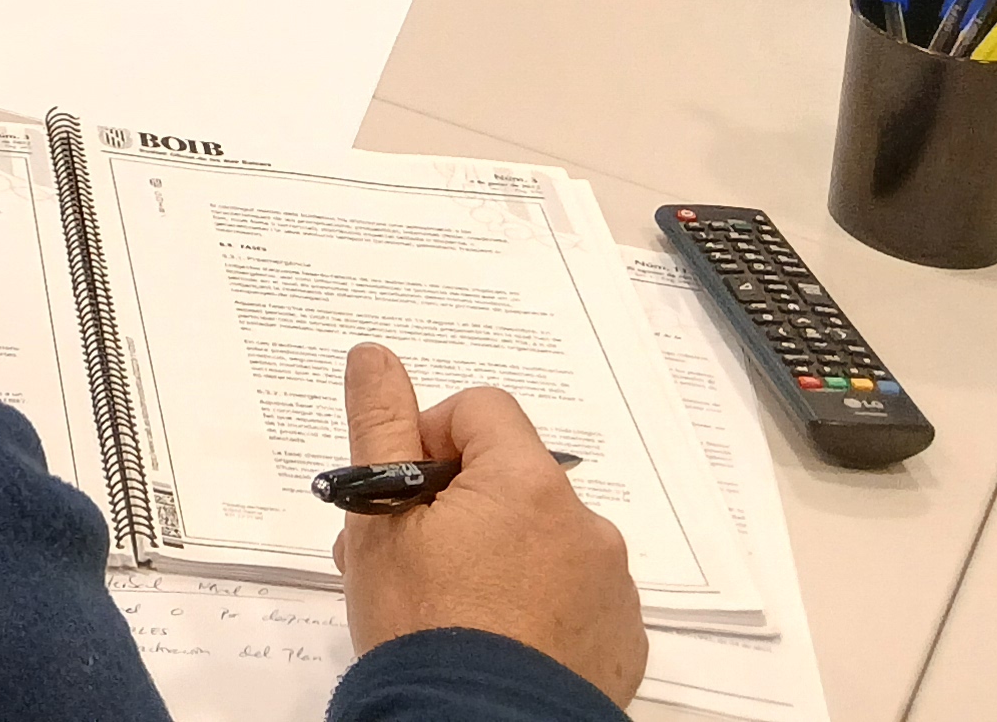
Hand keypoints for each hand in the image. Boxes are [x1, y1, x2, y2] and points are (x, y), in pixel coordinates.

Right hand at [332, 343, 644, 705]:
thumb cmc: (423, 625)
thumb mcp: (381, 518)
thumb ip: (379, 427)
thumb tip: (375, 356)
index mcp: (529, 483)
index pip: (481, 411)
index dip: (431, 439)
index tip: (405, 494)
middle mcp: (585, 525)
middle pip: (510, 479)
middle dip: (456, 506)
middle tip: (408, 560)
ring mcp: (611, 588)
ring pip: (541, 540)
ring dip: (497, 555)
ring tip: (448, 609)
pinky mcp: (621, 641)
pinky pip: (574, 597)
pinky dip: (536, 606)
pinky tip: (495, 639)